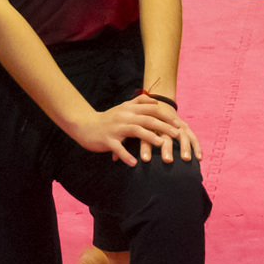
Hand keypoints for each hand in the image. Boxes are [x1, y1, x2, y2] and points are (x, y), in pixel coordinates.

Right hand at [70, 92, 190, 163]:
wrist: (85, 125)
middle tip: (177, 134)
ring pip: (135, 131)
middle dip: (164, 126)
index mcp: (129, 108)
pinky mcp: (107, 140)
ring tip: (161, 144)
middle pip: (148, 119)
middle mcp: (124, 116)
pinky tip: (135, 163)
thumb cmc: (108, 119)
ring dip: (150, 137)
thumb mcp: (123, 107)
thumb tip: (155, 100)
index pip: (152, 109)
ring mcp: (116, 128)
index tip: (178, 122)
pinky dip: (126, 156)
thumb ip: (138, 102)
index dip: (166, 115)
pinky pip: (118, 148)